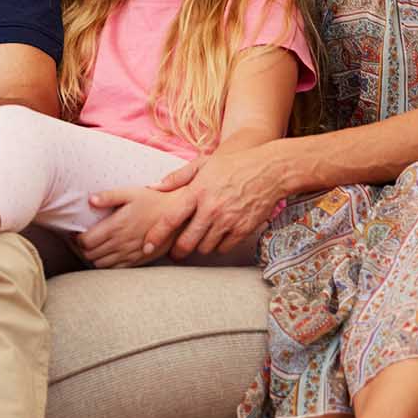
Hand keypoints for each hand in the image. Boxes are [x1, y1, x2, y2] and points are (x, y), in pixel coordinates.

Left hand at [78, 184, 198, 267]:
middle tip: (80, 240)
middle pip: (90, 255)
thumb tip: (90, 200)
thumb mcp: (130, 193)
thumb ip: (108, 196)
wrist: (177, 215)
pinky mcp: (138, 260)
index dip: (76, 239)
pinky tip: (106, 254)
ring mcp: (129, 253)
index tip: (75, 233)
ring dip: (92, 257)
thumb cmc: (152, 200)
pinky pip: (116, 269)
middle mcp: (121, 243)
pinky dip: (106, 264)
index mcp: (116, 226)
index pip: (85, 241)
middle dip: (81, 249)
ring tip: (91, 247)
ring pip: (100, 264)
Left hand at [158, 148, 289, 257]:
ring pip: (205, 248)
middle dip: (177, 252)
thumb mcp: (203, 164)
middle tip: (174, 253)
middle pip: (187, 242)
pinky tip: (216, 238)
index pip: (170, 219)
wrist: (270, 170)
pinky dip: (218, 247)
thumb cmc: (233, 165)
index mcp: (197, 192)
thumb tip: (153, 187)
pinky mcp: (244, 229)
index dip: (156, 236)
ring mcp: (229, 221)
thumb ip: (177, 177)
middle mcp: (211, 209)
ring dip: (198, 248)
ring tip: (197, 241)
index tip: (147, 246)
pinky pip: (224, 248)